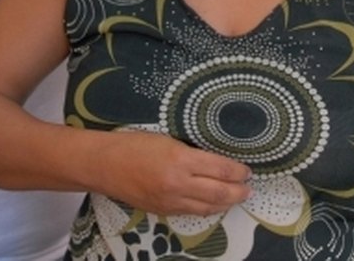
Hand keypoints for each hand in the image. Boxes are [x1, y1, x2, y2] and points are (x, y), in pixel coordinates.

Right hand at [97, 130, 251, 216]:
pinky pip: (192, 212)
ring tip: (237, 197)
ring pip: (208, 207)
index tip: (247, 170)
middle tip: (248, 187)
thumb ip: (192, 153)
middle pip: (220, 192)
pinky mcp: (163, 211)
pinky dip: (208, 208)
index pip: (221, 169)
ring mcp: (170, 201)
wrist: (104, 165)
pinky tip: (214, 203)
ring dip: (226, 203)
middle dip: (239, 191)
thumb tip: (217, 161)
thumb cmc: (134, 144)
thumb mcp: (167, 140)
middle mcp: (178, 183)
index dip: (238, 172)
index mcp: (180, 159)